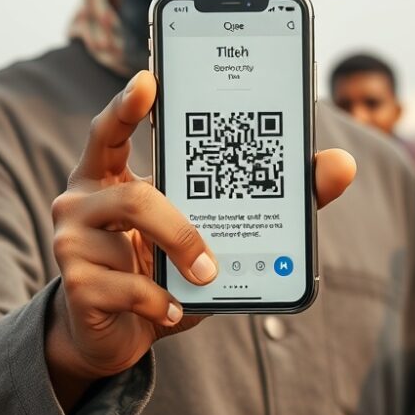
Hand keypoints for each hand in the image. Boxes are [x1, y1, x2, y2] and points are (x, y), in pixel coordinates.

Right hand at [45, 70, 355, 409]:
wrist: (119, 335)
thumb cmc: (167, 271)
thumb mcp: (215, 232)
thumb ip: (275, 196)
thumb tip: (343, 165)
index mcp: (110, 174)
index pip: (110, 129)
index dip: (127, 103)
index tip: (149, 80)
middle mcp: (82, 198)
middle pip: (134, 191)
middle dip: (182, 224)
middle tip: (212, 258)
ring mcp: (71, 240)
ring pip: (130, 223)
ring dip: (179, 250)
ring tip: (206, 277)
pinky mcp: (74, 284)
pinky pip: (125, 286)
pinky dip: (159, 302)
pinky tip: (172, 311)